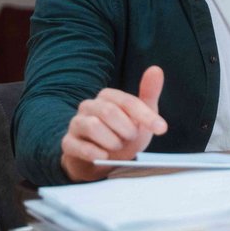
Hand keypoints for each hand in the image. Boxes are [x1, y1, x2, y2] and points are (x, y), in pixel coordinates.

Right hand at [60, 66, 168, 181]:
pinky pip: (77, 145)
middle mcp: (89, 106)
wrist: (105, 162)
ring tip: (116, 147)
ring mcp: (76, 124)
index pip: (127, 102)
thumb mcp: (141, 117)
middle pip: (109, 111)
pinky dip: (94, 152)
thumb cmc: (124, 135)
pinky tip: (104, 156)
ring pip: (92, 125)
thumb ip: (149, 93)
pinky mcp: (68, 143)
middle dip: (127, 129)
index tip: (161, 128)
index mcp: (107, 97)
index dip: (146, 116)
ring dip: (111, 141)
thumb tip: (155, 69)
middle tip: (131, 138)